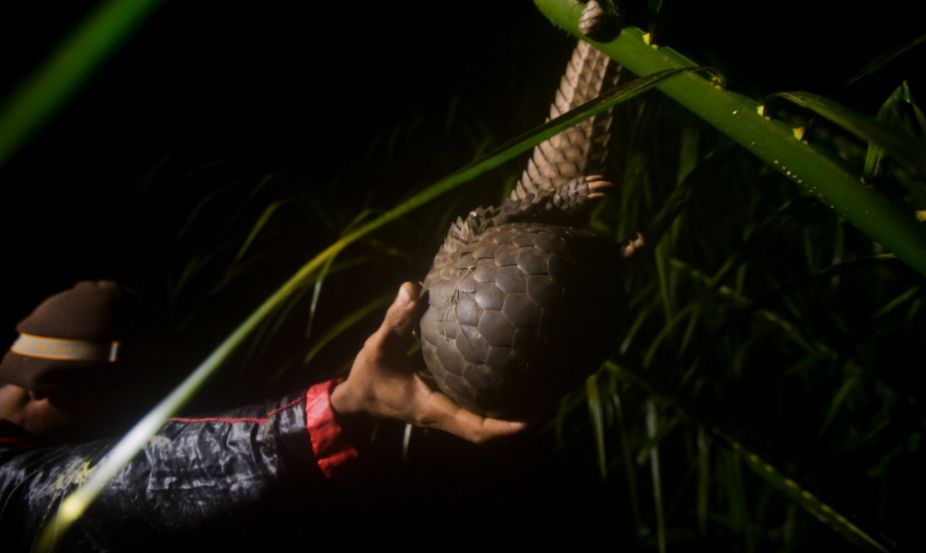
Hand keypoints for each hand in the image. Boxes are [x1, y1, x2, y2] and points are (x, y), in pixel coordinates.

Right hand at [330, 282, 526, 443]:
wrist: (354, 397)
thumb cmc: (367, 375)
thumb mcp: (377, 345)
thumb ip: (395, 319)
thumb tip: (412, 288)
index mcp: (433, 408)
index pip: (477, 428)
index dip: (507, 427)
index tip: (534, 415)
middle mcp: (442, 415)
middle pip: (487, 431)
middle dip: (517, 421)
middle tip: (547, 397)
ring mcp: (443, 412)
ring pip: (482, 422)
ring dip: (508, 413)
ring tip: (536, 388)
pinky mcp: (441, 403)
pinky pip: (473, 409)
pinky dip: (492, 401)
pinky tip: (506, 376)